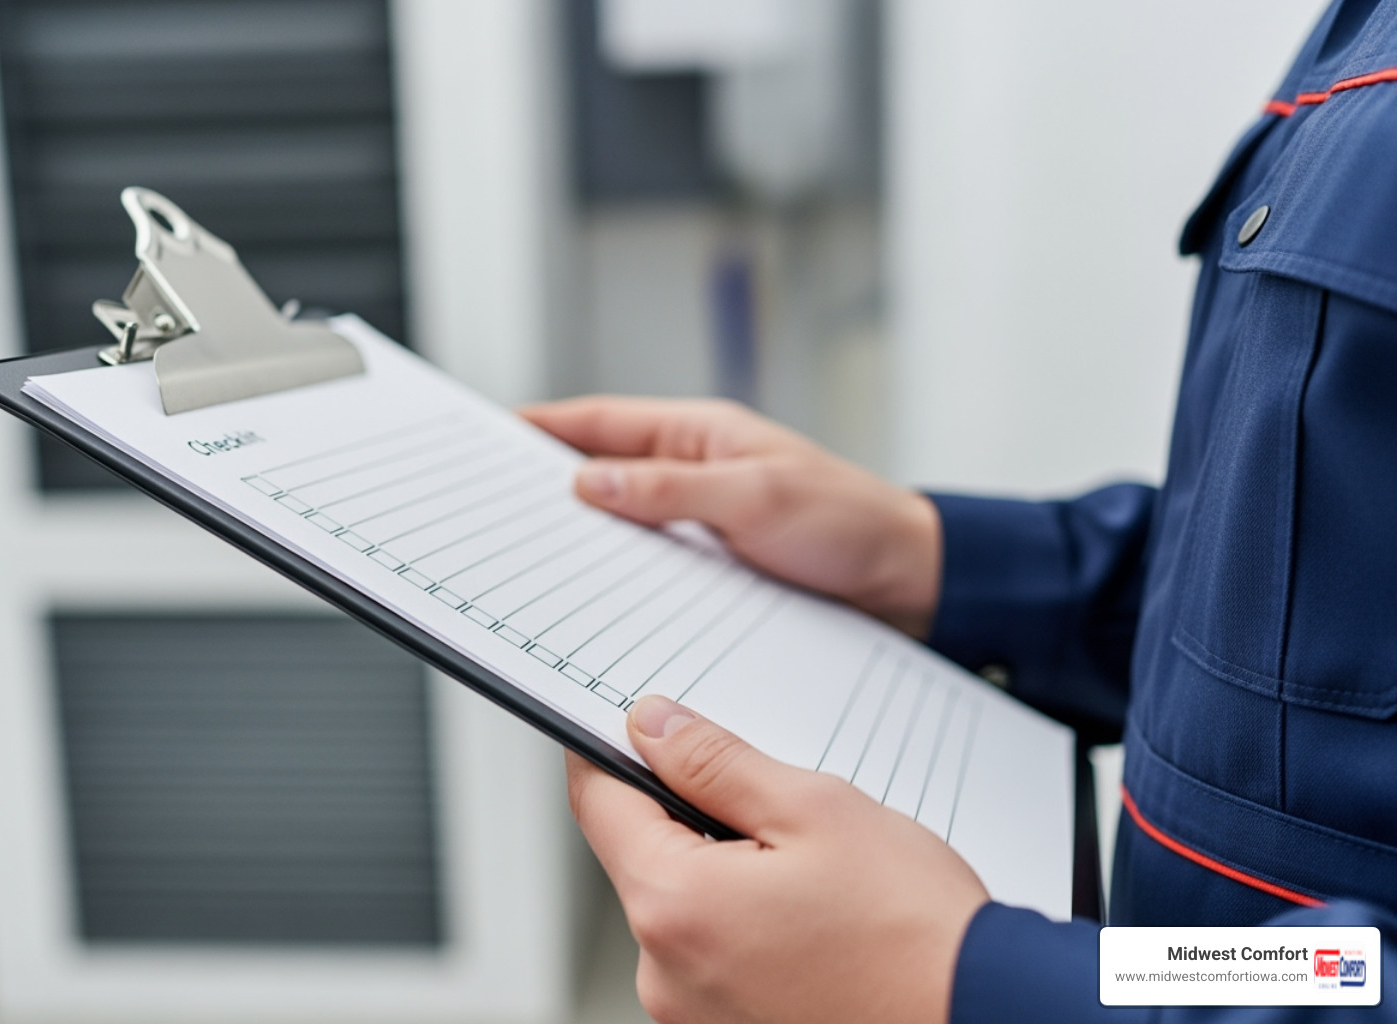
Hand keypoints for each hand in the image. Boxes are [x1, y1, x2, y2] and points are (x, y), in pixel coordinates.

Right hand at [520, 397, 941, 637]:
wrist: (908, 582)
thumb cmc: (849, 524)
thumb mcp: (755, 499)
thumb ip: (670, 490)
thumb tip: (590, 481)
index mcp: (701, 435)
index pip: (603, 422)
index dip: (544, 426)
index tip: (490, 435)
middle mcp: (696, 472)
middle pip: (603, 471)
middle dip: (549, 484)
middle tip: (495, 506)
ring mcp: (704, 518)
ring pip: (623, 520)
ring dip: (585, 534)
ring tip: (532, 556)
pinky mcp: (716, 563)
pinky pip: (652, 561)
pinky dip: (620, 572)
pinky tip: (597, 597)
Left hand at [570, 695, 988, 1023]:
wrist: (985, 1015)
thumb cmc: (915, 931)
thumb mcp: (814, 810)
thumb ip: (714, 762)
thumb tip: (651, 727)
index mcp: (674, 906)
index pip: (597, 804)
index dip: (608, 749)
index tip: (631, 723)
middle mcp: (664, 973)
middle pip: (642, 856)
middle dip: (691, 814)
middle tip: (773, 805)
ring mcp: (691, 1014)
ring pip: (682, 904)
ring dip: (724, 872)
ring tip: (811, 875)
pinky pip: (710, 953)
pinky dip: (744, 922)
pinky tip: (810, 918)